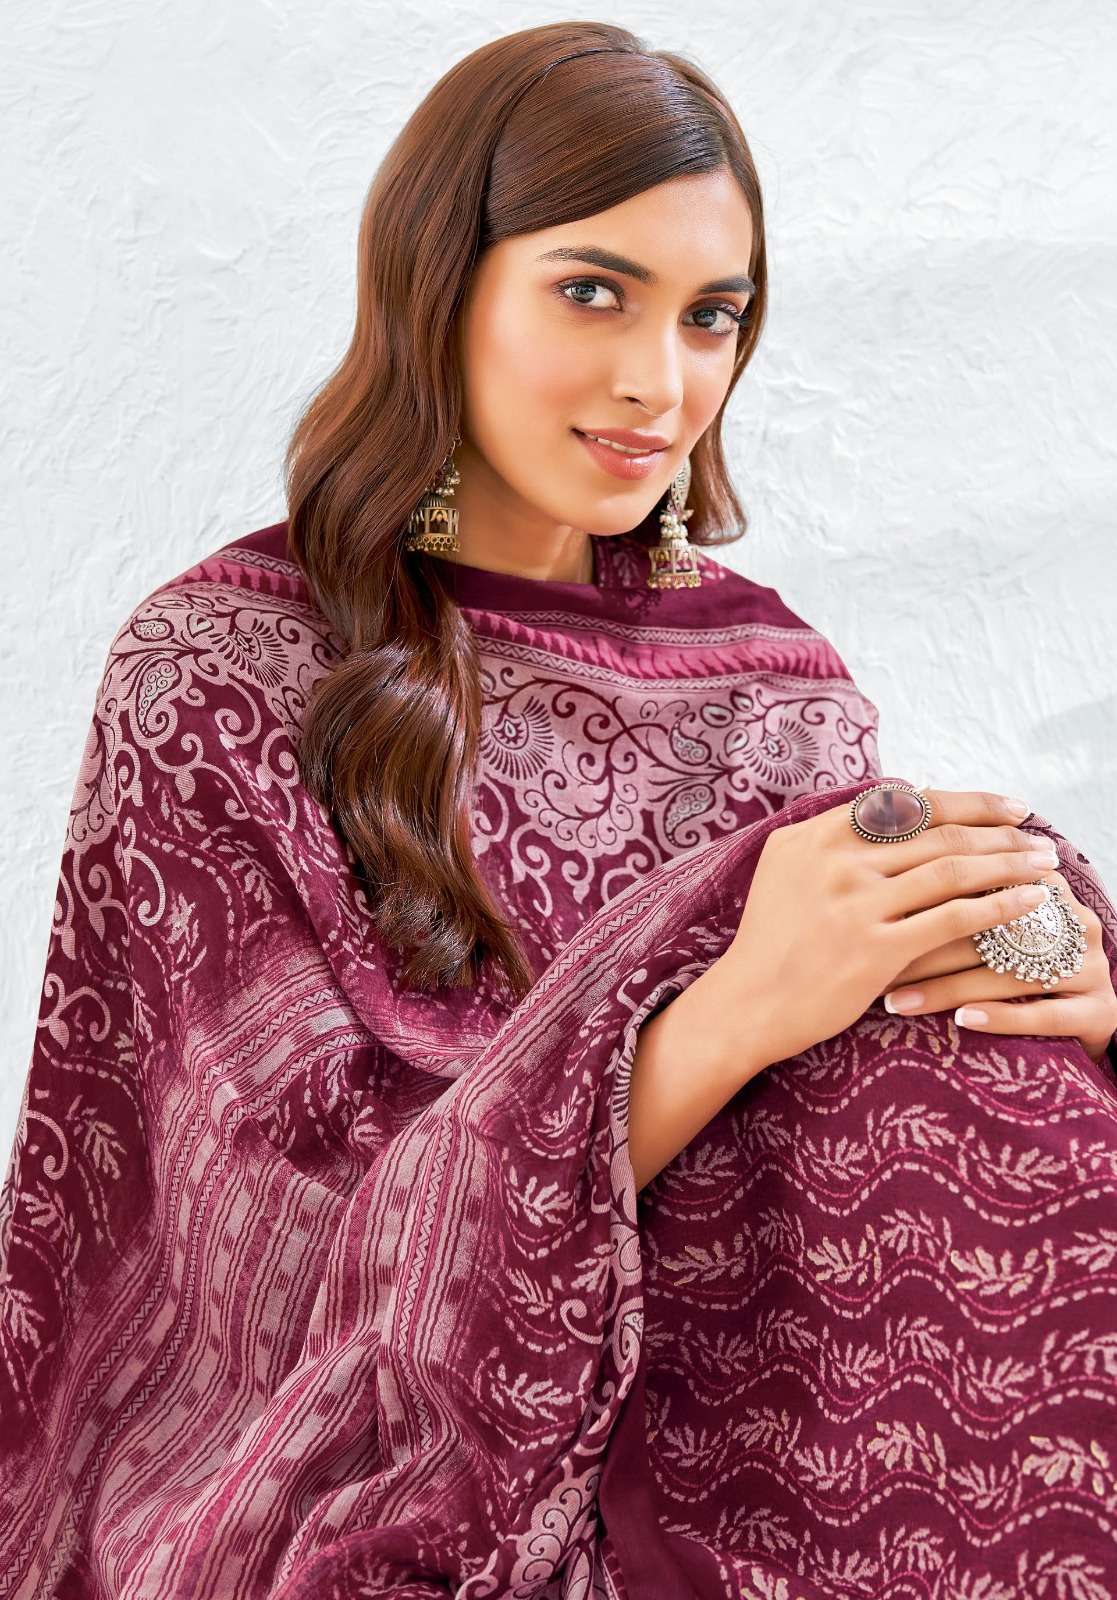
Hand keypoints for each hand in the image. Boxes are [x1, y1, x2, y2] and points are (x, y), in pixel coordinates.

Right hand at [713, 785, 1061, 1081]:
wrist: (746, 1004)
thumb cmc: (771, 942)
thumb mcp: (786, 868)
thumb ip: (832, 836)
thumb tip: (893, 802)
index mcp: (816, 835)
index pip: (907, 803)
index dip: (965, 801)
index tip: (1005, 806)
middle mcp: (836, 861)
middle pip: (937, 832)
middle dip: (999, 830)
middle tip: (1037, 835)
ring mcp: (855, 905)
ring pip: (952, 870)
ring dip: (1009, 863)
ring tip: (1045, 866)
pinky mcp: (874, 950)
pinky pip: (953, 919)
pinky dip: (998, 907)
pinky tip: (1028, 903)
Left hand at [880, 866, 1116, 1063]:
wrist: (1078, 1018)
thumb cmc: (1009, 961)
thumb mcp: (987, 922)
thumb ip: (948, 891)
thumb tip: (869, 874)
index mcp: (1044, 884)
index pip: (979, 880)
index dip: (921, 895)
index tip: (870, 913)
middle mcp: (1072, 918)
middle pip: (992, 926)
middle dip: (925, 945)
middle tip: (872, 963)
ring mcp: (1091, 965)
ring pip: (1011, 972)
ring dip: (948, 988)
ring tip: (897, 1002)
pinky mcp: (1101, 1011)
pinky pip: (1047, 1014)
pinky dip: (1001, 1017)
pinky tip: (962, 1022)